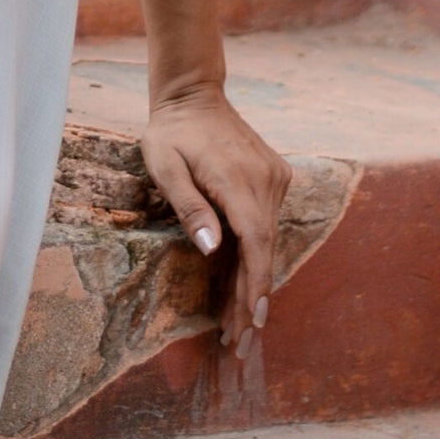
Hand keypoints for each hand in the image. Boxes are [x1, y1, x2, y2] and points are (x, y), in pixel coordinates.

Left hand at [141, 85, 292, 356]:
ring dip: (252, 279)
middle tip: (237, 343)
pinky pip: (267, 222)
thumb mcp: (164, 166)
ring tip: (235, 325)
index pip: (256, 241)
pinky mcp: (274, 177)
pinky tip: (241, 283)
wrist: (193, 95)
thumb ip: (188, 206)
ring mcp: (274, 177)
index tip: (253, 321)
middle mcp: (265, 179)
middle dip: (251, 297)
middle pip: (263, 248)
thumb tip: (213, 250)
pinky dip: (256, 253)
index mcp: (237, 179)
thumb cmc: (171, 133)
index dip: (256, 284)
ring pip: (267, 238)